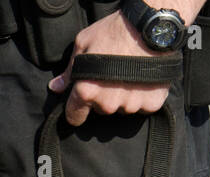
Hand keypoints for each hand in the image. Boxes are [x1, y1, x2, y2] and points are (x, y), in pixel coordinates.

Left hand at [48, 7, 197, 126]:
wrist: (153, 26)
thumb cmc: (116, 31)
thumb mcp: (84, 44)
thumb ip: (69, 71)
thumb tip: (56, 87)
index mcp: (87, 91)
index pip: (74, 116)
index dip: (75, 111)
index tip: (79, 106)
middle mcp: (108, 103)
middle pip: (101, 109)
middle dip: (103, 97)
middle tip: (112, 75)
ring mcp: (131, 105)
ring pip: (123, 108)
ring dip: (124, 96)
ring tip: (130, 73)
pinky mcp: (151, 103)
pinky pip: (144, 106)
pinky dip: (144, 96)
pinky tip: (144, 78)